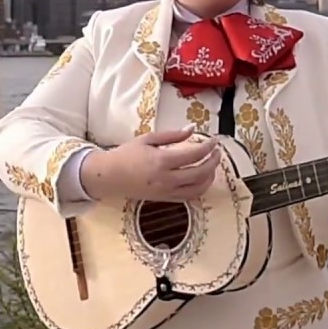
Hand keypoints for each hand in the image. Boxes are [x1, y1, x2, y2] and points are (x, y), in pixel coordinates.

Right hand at [82, 127, 220, 202]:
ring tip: (212, 165)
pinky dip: (200, 188)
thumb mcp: (148, 139)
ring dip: (210, 176)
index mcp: (161, 161)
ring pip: (198, 188)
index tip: (214, 140)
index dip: (208, 147)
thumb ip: (172, 135)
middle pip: (200, 172)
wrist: (110, 176)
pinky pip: (189, 196)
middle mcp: (166, 178)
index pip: (194, 154)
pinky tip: (202, 178)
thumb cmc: (126, 154)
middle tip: (217, 152)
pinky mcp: (165, 199)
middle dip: (213, 161)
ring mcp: (166, 191)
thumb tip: (192, 129)